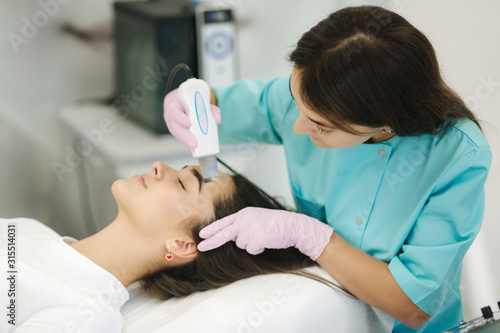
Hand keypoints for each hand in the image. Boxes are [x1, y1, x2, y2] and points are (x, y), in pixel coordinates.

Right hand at [163, 88, 221, 147]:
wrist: (182, 102)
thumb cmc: (192, 102)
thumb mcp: (202, 102)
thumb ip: (212, 109)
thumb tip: (217, 120)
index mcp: (176, 103)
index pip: (174, 110)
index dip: (180, 118)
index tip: (189, 124)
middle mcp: (170, 114)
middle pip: (174, 126)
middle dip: (185, 136)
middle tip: (194, 143)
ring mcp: (171, 123)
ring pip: (176, 133)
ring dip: (186, 140)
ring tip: (195, 145)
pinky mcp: (174, 130)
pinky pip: (179, 136)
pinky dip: (186, 140)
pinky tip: (193, 144)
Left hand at [197, 207, 333, 259]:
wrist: (292, 225)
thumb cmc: (275, 224)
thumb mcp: (256, 219)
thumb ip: (243, 225)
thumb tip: (230, 236)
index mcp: (243, 214)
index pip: (224, 222)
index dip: (212, 229)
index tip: (201, 235)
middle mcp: (244, 220)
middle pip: (224, 233)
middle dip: (212, 241)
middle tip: (201, 247)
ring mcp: (250, 228)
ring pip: (242, 245)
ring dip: (252, 245)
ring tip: (264, 236)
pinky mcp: (257, 238)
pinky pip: (252, 250)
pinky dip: (259, 249)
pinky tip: (267, 241)